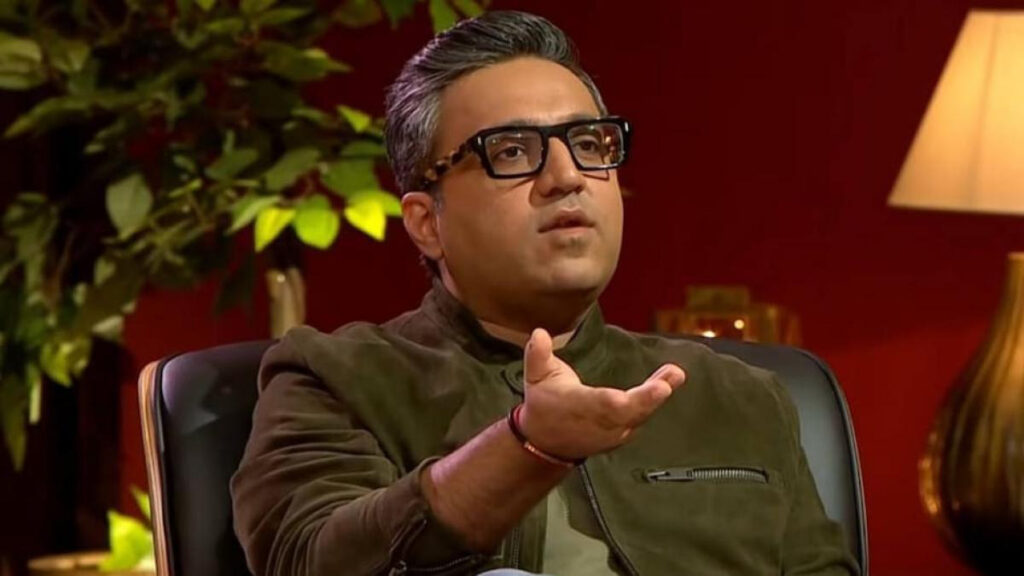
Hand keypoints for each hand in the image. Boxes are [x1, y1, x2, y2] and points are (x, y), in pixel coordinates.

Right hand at [517, 328, 685, 459]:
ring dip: (657, 394)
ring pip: (640, 414)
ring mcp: (613, 431)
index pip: (606, 404)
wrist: (545, 442)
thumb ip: (538, 354)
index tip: (654, 389)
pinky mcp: (621, 433)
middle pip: (630, 412)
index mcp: (579, 406)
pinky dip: (654, 399)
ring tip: (674, 373)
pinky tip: (668, 380)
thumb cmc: (544, 405)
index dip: (627, 399)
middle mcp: (599, 422)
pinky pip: (641, 416)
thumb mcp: (536, 376)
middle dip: (651, 397)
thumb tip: (539, 333)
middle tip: (671, 377)